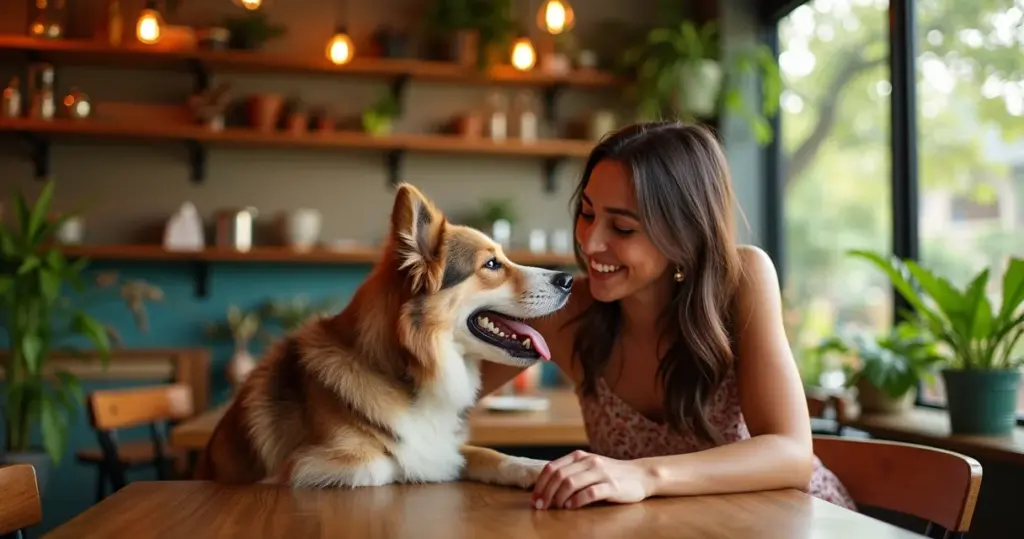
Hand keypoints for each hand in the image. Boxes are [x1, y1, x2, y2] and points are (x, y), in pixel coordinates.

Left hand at [531, 450, 652, 509]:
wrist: (640, 475)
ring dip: (558, 498)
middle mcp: (589, 461)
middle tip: (541, 507)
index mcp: (579, 456)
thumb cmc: (610, 474)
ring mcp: (601, 472)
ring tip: (556, 508)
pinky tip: (571, 507)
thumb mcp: (588, 468)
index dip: (540, 484)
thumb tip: (545, 489)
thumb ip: (570, 473)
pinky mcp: (612, 486)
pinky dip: (576, 501)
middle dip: (546, 493)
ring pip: (570, 483)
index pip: (552, 468)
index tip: (534, 499)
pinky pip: (589, 493)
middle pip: (558, 476)